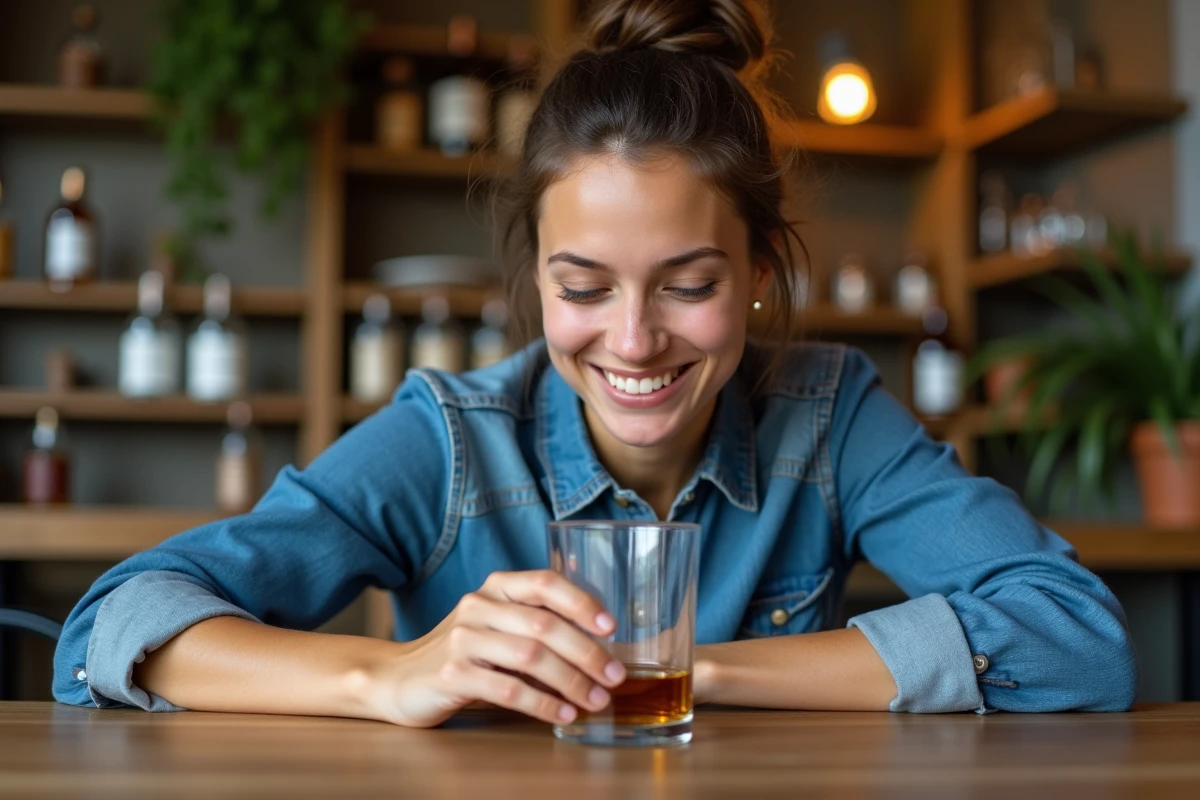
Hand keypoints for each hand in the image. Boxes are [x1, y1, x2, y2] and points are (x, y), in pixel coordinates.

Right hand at [365, 570, 627, 727]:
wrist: (401, 678)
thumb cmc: (465, 652)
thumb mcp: (499, 624)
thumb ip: (539, 622)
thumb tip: (601, 641)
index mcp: (497, 588)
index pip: (545, 583)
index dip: (582, 602)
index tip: (611, 627)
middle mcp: (478, 606)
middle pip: (544, 625)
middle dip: (587, 652)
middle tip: (613, 677)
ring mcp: (462, 639)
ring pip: (530, 657)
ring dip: (570, 682)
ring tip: (594, 700)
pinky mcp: (451, 674)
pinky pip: (507, 690)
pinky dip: (542, 704)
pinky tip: (561, 714)